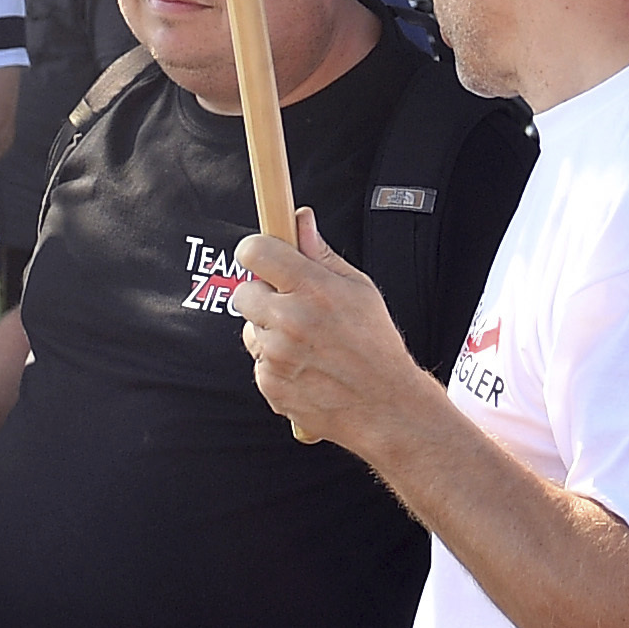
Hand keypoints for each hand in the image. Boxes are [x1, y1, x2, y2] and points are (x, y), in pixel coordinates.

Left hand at [233, 210, 418, 453]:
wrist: (385, 406)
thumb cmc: (376, 346)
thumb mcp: (359, 289)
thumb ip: (321, 254)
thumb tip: (301, 221)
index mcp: (312, 289)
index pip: (254, 252)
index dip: (255, 251)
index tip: (262, 256)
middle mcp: (290, 320)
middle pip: (243, 292)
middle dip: (262, 296)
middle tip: (291, 306)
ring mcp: (277, 355)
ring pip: (250, 330)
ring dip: (268, 332)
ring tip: (305, 343)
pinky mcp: (269, 384)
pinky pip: (257, 362)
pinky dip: (275, 364)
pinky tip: (304, 367)